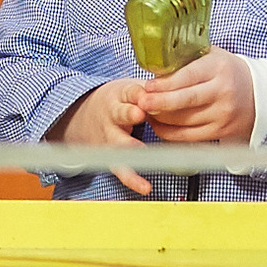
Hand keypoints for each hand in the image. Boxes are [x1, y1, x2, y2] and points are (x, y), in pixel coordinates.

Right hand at [47, 78, 152, 195]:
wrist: (81, 115)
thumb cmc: (119, 101)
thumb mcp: (130, 88)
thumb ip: (154, 89)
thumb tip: (185, 80)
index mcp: (121, 96)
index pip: (130, 92)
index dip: (138, 94)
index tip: (146, 95)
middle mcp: (113, 115)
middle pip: (120, 114)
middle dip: (128, 114)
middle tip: (138, 114)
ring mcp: (110, 136)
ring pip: (119, 144)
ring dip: (129, 147)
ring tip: (141, 153)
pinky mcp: (111, 156)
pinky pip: (121, 169)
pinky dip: (133, 179)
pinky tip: (145, 187)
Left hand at [136, 46, 255, 144]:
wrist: (257, 93)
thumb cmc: (225, 71)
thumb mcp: (210, 56)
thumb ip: (185, 59)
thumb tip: (152, 64)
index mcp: (218, 68)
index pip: (188, 76)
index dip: (166, 83)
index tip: (147, 86)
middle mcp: (223, 92)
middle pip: (186, 100)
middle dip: (160, 103)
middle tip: (141, 103)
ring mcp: (223, 114)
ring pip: (185, 121)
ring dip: (160, 118)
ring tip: (144, 111)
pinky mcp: (221, 131)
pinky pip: (189, 136)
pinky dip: (169, 132)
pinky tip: (157, 124)